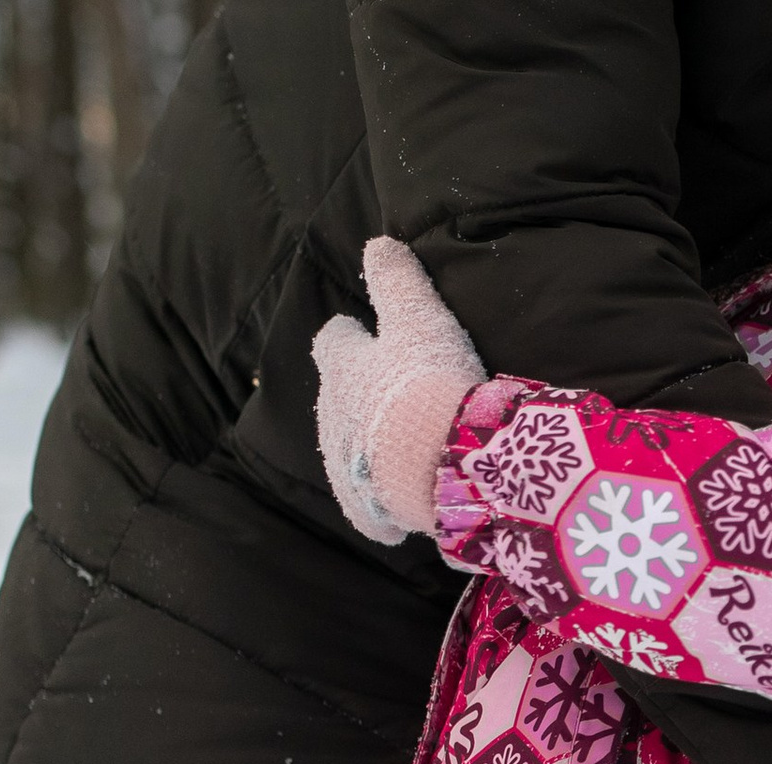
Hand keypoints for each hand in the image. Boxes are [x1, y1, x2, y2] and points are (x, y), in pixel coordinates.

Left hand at [312, 236, 490, 544]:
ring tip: (389, 448)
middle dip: (353, 394)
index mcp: (341, 367)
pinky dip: (376, 505)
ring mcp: (345, 466)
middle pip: (334, 399)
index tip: (354, 330)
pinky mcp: (365, 508)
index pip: (332, 343)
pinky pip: (366, 508)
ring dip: (365, 447)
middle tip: (381, 391)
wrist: (439, 461)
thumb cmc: (426, 380)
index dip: (345, 335)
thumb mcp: (417, 316)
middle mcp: (332, 417)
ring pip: (346, 453)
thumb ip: (395, 279)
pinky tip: (389, 512)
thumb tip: (376, 242)